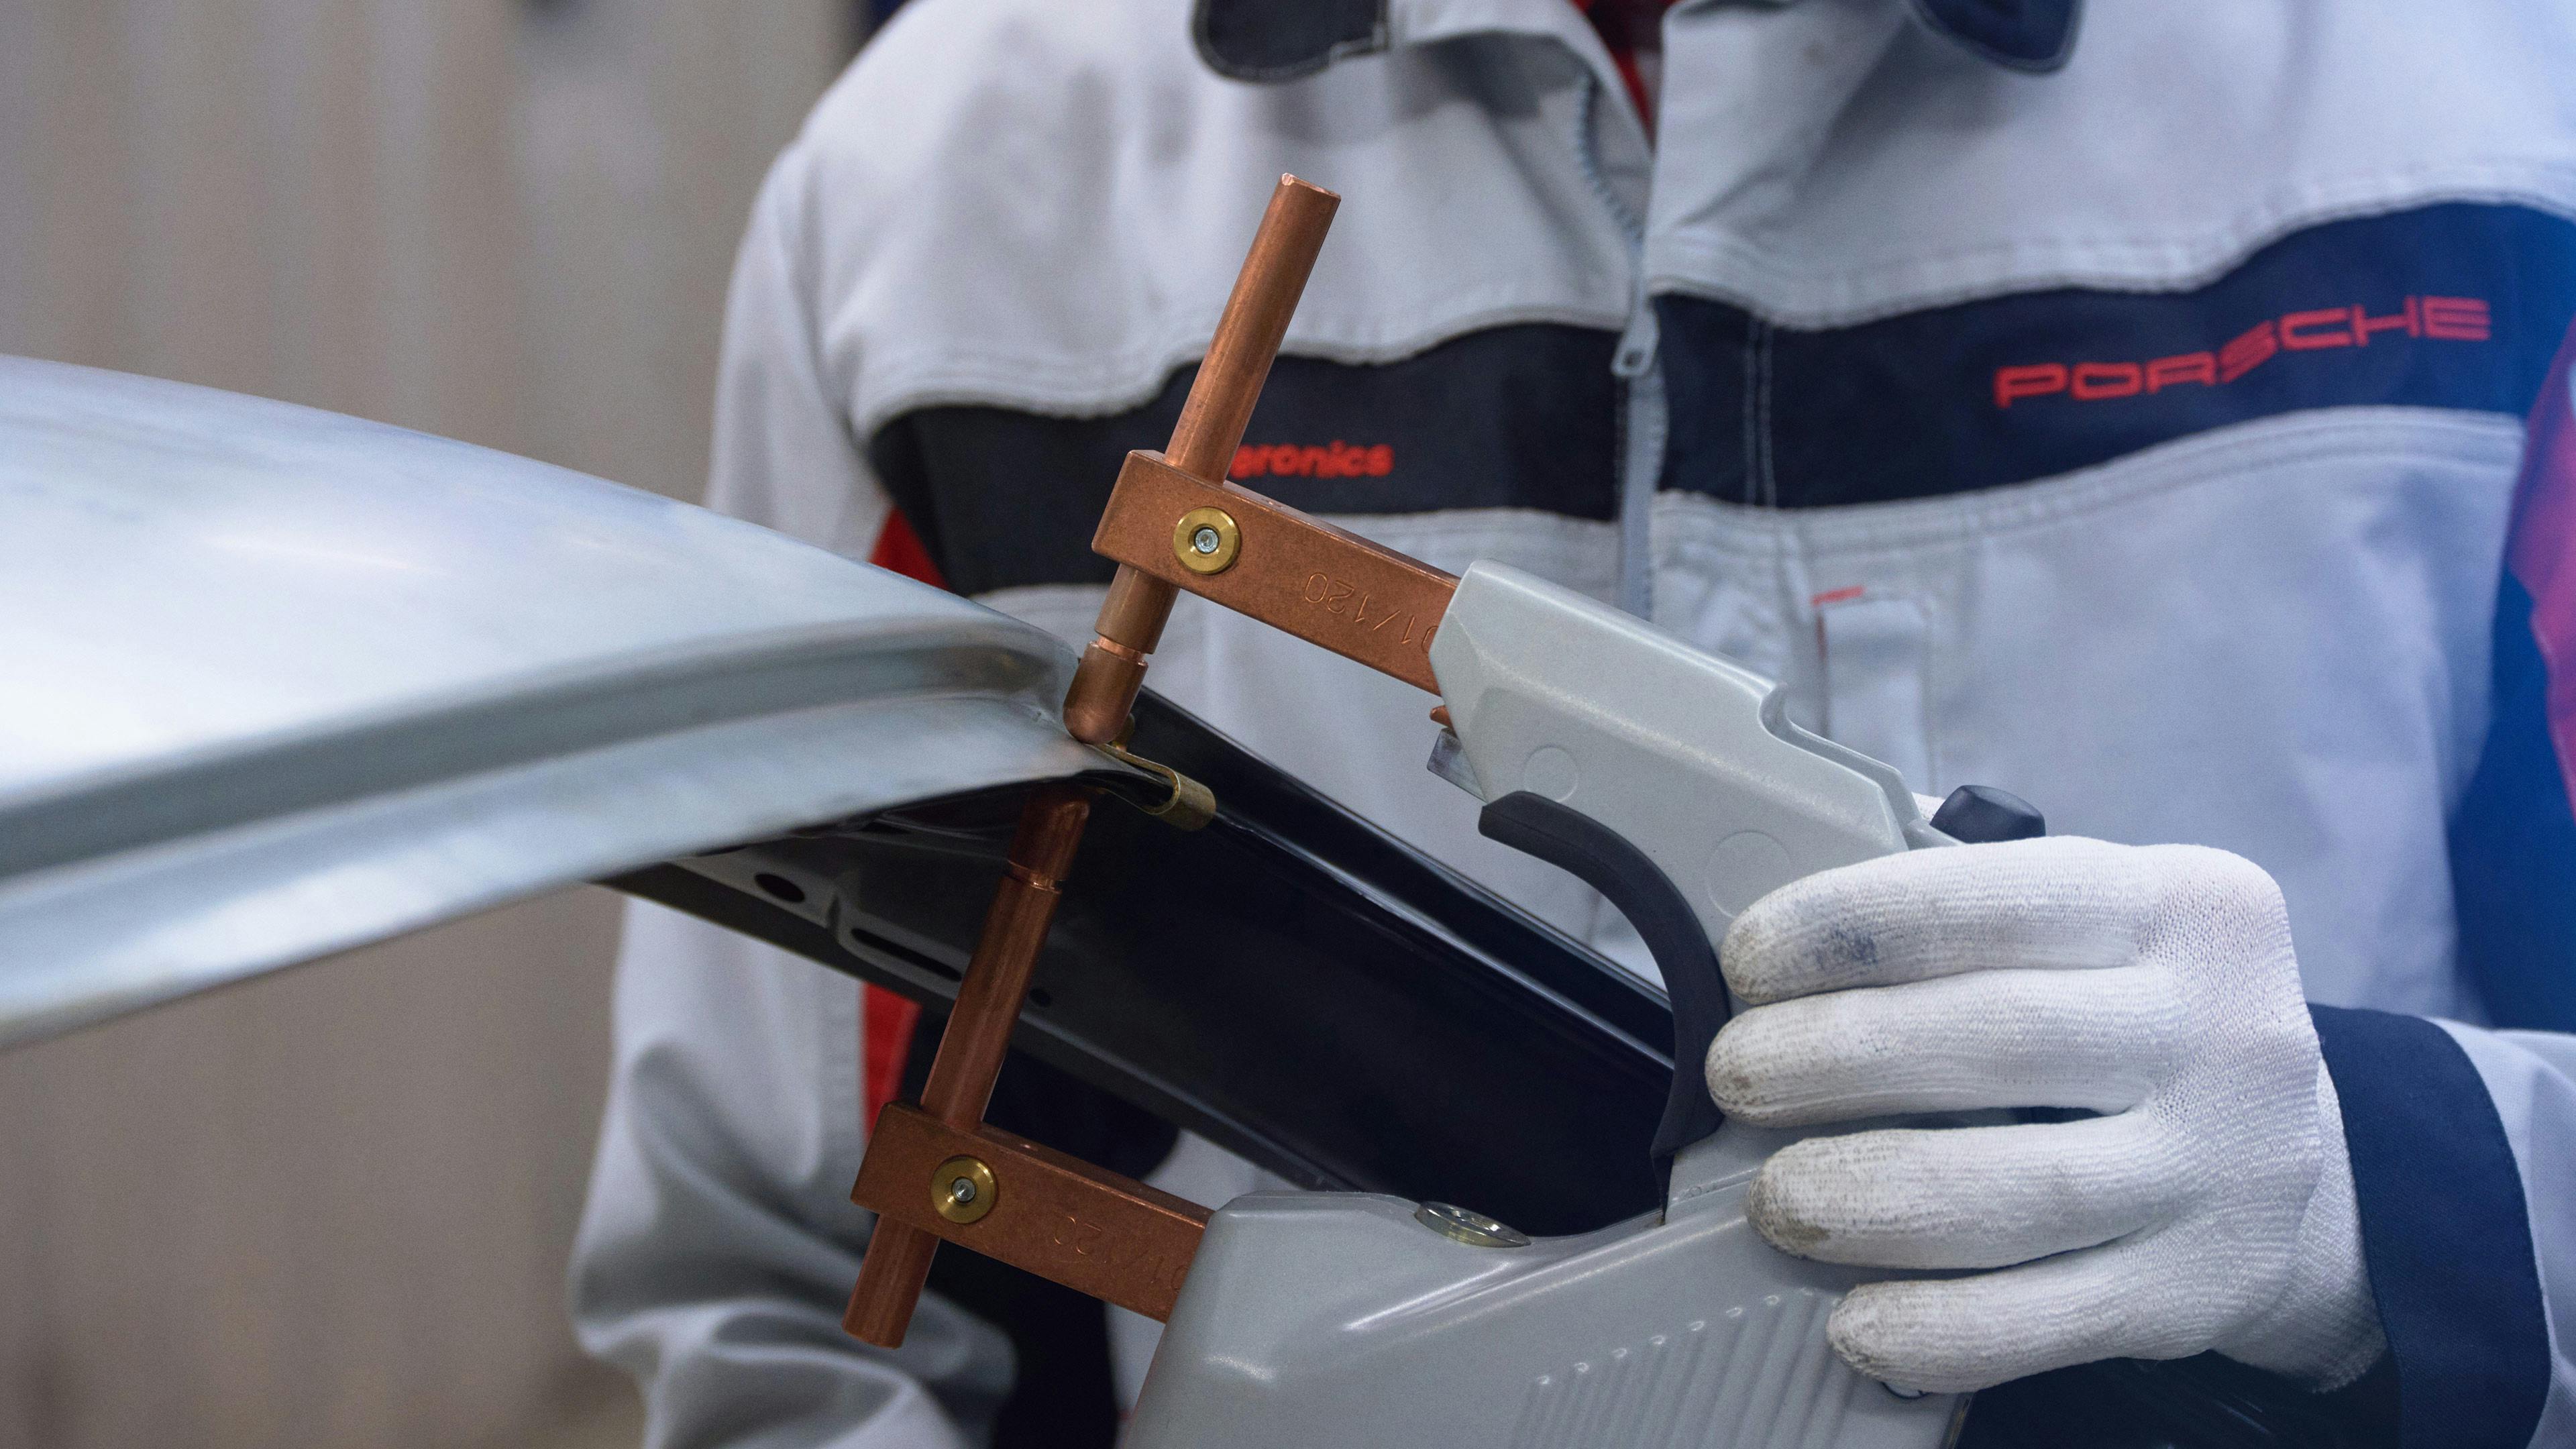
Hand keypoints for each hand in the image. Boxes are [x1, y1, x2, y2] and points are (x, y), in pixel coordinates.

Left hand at [1706, 837, 2384, 1393]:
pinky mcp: (2201, 1290)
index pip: (1994, 896)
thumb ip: (1972, 908)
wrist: (2318, 1182)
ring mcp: (2222, 1168)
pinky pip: (2050, 1319)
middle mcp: (2221, 1030)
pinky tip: (1857, 1320)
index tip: (1749, 962)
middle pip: (1998, 1037)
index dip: (1849, 926)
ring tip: (1776, 1199)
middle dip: (1836, 1057)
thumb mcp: (2107, 930)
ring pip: (2020, 1189)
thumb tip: (1782, 921)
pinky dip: (1940, 1326)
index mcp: (2181, 906)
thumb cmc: (2147, 1027)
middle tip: (1738, 1076)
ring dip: (1870, 1196)